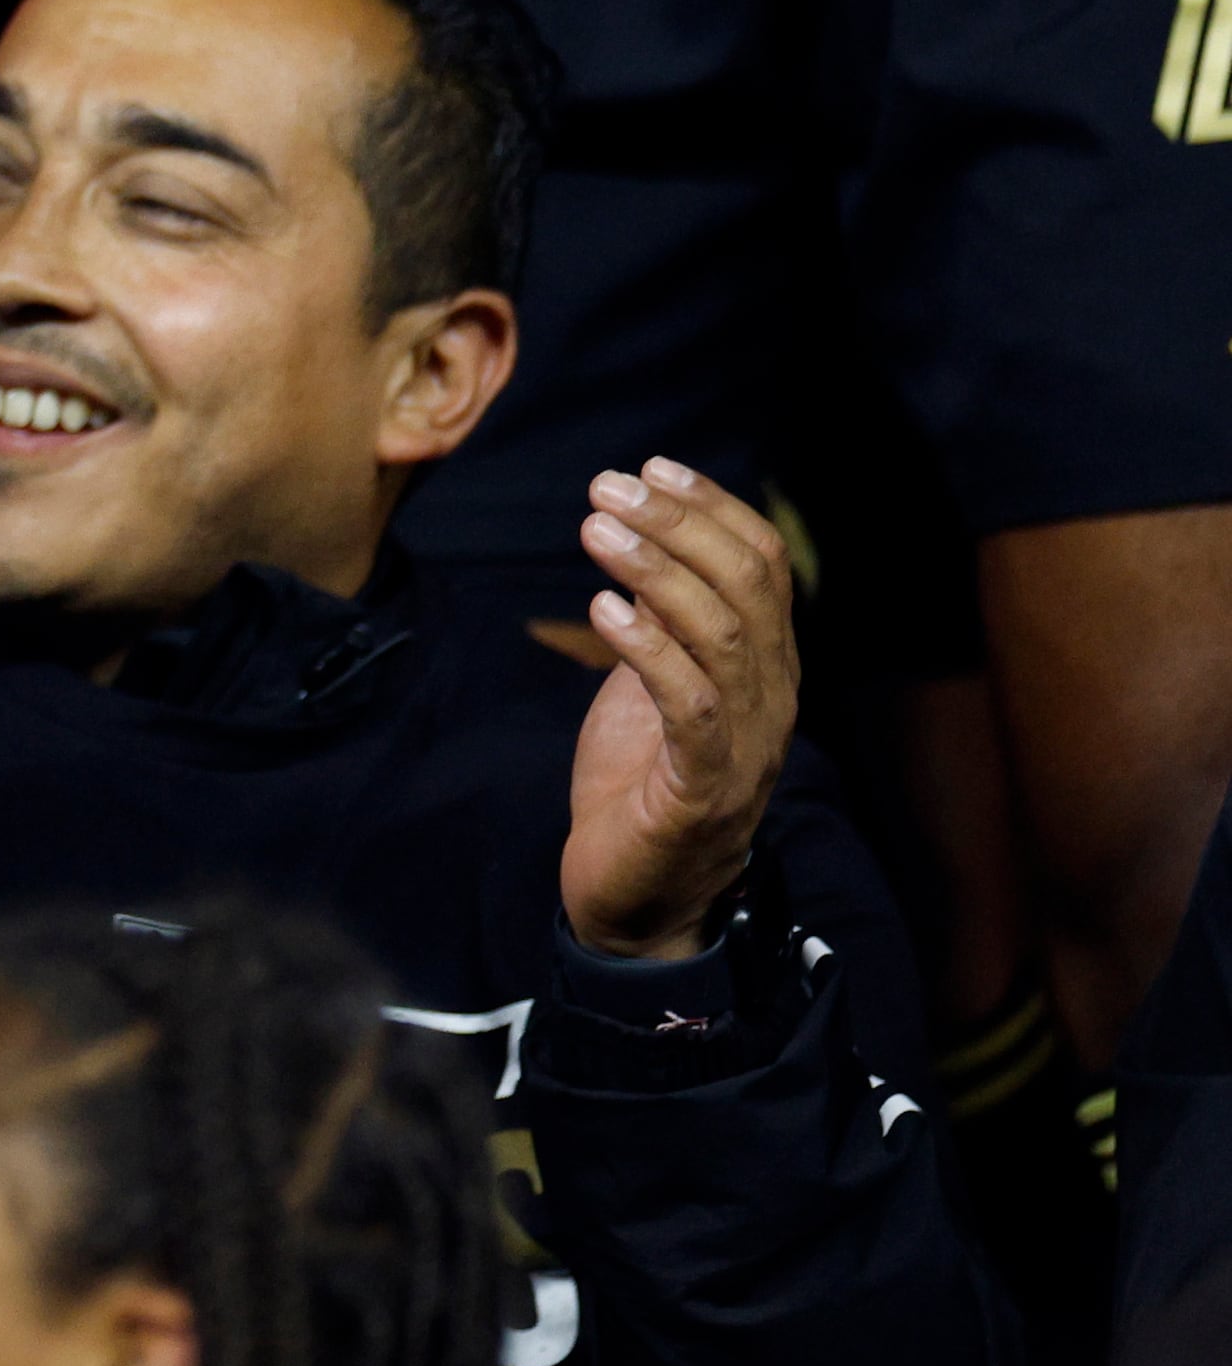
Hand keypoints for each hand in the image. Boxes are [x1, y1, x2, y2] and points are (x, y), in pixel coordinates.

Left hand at [559, 458, 799, 963]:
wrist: (636, 899)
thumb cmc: (639, 782)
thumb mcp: (650, 684)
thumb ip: (661, 622)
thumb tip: (641, 538)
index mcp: (765, 668)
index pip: (765, 567)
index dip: (714, 509)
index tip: (654, 466)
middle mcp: (772, 699)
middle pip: (749, 588)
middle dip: (679, 525)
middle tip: (608, 486)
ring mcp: (746, 745)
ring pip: (725, 636)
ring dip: (657, 572)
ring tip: (594, 528)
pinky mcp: (705, 789)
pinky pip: (691, 706)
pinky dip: (650, 651)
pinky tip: (602, 611)